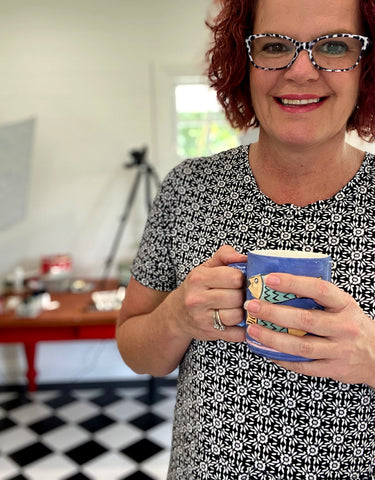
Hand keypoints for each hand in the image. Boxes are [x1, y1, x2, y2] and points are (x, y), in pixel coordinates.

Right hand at [173, 245, 246, 342]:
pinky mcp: (210, 334)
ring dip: (243, 311)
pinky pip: (237, 334)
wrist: (176, 315)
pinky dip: (244, 330)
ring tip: (239, 307)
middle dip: (243, 295)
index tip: (239, 280)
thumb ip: (224, 255)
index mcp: (198, 278)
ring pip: (238, 315)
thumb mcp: (205, 267)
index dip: (241, 278)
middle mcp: (197, 299)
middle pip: (237, 297)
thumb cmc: (196, 288)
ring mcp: (202, 318)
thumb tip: (244, 257)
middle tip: (241, 294)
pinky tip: (241, 322)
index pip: (234, 277)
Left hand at [244, 273, 374, 386]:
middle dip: (274, 313)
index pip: (319, 289)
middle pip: (305, 320)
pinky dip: (282, 359)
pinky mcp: (333, 369)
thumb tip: (280, 282)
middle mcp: (344, 327)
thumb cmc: (352, 324)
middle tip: (252, 306)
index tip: (270, 278)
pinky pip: (303, 366)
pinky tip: (266, 351)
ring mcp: (339, 351)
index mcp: (345, 305)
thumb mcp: (342, 305)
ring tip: (253, 330)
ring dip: (272, 338)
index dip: (294, 283)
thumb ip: (318, 296)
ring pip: (301, 346)